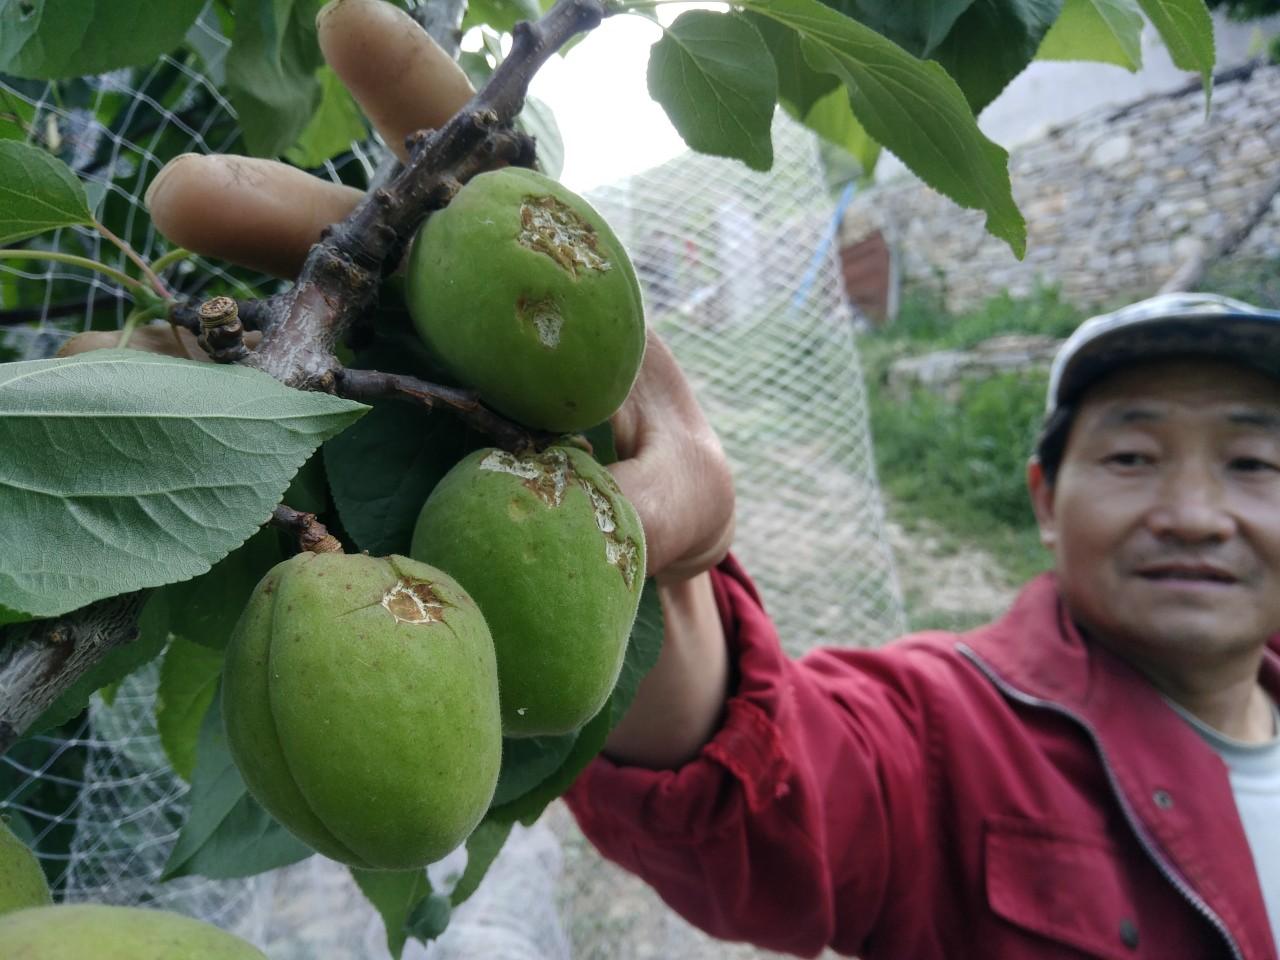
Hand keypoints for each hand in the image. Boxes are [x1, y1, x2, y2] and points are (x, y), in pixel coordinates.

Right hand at [145, 0, 735, 584]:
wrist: (611, 594)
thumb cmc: (656, 504)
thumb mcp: (691, 500)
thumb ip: (666, 500)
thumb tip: (609, 516)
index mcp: (525, 281)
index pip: (473, 173)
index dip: (412, 93)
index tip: (350, 25)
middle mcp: (433, 325)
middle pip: (349, 253)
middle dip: (273, 216)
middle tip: (189, 197)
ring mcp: (375, 403)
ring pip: (281, 351)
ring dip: (200, 346)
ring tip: (115, 359)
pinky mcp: (342, 480)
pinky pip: (265, 461)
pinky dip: (204, 458)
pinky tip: (138, 458)